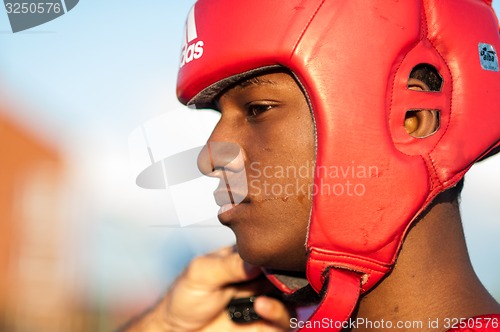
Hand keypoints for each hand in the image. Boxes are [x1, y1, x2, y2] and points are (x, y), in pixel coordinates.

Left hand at [124, 246, 291, 330]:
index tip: (275, 255)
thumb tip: (257, 259)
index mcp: (246, 259)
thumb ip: (228, 264)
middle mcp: (259, 278)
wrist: (179, 330)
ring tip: (261, 301)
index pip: (270, 250)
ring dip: (282, 298)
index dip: (276, 252)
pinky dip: (279, 314)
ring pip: (292, 296)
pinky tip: (262, 307)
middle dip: (285, 276)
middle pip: (286, 273)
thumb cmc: (185, 297)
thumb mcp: (201, 272)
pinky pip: (286, 320)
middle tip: (274, 279)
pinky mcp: (267, 324)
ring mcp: (265, 301)